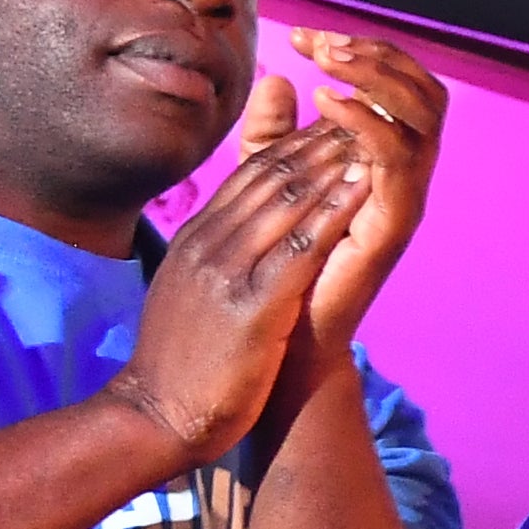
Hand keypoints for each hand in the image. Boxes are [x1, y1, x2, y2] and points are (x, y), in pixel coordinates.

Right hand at [105, 121, 366, 464]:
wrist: (156, 415)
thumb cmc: (181, 360)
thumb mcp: (191, 288)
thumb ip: (214, 249)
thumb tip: (236, 223)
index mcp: (197, 239)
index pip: (250, 174)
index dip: (296, 143)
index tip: (334, 122)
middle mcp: (209, 244)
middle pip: (271, 176)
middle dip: (321, 141)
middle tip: (363, 113)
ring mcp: (227, 272)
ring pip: (287, 200)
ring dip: (334, 163)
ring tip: (372, 135)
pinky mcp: (252, 307)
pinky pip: (301, 248)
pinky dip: (334, 212)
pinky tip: (364, 189)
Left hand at [266, 26, 447, 356]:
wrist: (280, 343)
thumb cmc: (276, 269)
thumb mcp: (269, 185)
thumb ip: (273, 135)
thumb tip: (276, 78)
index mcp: (381, 160)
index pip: (395, 85)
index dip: (358, 51)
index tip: (302, 36)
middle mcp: (404, 175)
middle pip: (424, 91)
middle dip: (377, 56)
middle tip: (324, 43)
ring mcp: (404, 199)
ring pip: (425, 116)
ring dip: (379, 78)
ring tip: (330, 62)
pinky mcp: (394, 225)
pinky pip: (398, 161)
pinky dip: (369, 123)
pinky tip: (329, 103)